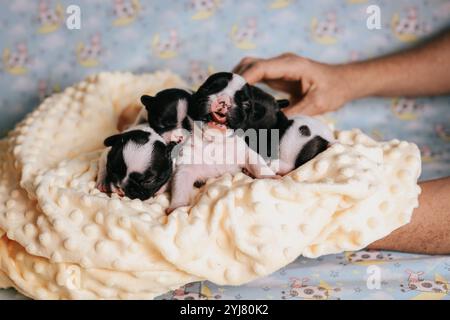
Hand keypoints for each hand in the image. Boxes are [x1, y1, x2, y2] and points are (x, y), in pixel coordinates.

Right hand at [233, 53, 352, 115]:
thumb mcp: (316, 105)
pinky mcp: (277, 74)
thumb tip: (272, 125)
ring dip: (239, 81)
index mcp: (291, 65)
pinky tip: (242, 99)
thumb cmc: (333, 90)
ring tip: (230, 101)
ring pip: (250, 68)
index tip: (232, 94)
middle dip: (236, 79)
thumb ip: (294, 114)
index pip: (260, 67)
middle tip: (226, 100)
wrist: (343, 82)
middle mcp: (282, 62)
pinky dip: (246, 84)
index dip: (244, 79)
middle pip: (250, 64)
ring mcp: (278, 67)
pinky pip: (256, 75)